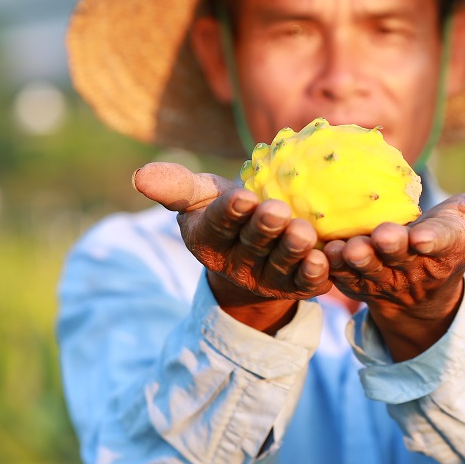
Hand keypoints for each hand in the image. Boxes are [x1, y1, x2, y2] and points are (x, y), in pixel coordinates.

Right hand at [133, 162, 332, 332]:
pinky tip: (324, 259)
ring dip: (292, 250)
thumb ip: (176, 185)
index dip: (230, 213)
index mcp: (209, 240)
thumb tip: (140, 177)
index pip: (219, 224)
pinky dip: (315, 273)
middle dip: (265, 229)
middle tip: (278, 211)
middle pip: (253, 244)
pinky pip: (306, 283)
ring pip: (281, 264)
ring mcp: (268, 277)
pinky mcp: (297, 286)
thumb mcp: (200, 195)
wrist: (259, 244)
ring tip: (303, 232)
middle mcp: (237, 263)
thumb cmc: (227, 209)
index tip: (242, 197)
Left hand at [323, 179, 464, 360]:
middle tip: (379, 238)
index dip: (431, 241)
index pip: (437, 244)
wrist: (413, 277)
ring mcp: (374, 274)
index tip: (425, 237)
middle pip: (394, 258)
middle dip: (387, 250)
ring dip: (352, 259)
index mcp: (438, 249)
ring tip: (346, 247)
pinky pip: (330, 269)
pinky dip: (320, 261)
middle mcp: (405, 265)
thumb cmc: (448, 235)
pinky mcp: (345, 275)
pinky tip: (309, 246)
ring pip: (360, 268)